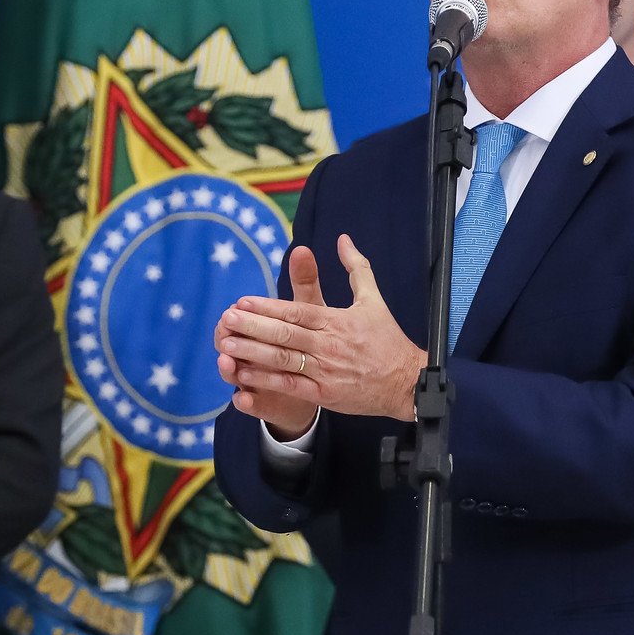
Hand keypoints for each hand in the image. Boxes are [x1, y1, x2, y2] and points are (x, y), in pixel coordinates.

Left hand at [216, 235, 425, 427]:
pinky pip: (291, 387)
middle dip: (253, 327)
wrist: (407, 381)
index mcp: (337, 321)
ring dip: (253, 352)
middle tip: (226, 319)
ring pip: (283, 360)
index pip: (296, 311)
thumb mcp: (373, 299)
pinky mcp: (326, 394)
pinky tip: (244, 377)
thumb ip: (356, 267)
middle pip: (285, 334)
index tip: (242, 302)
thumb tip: (342, 239)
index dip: (267, 307)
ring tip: (226, 345)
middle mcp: (329, 344)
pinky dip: (266, 382)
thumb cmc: (388, 339)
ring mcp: (326, 371)